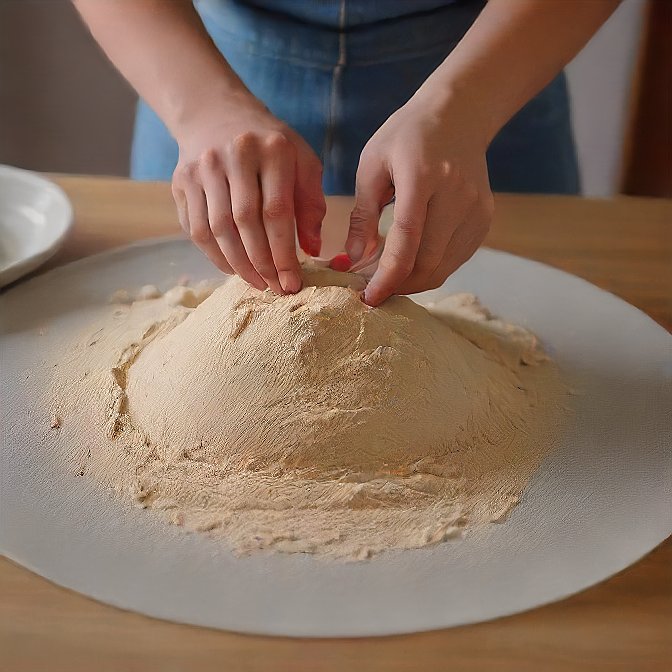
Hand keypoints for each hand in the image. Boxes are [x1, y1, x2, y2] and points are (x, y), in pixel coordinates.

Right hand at [172, 95, 325, 293]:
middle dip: (262, 264)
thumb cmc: (270, 146)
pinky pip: (195, 229)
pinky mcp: (182, 181)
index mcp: (273, 149)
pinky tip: (233, 268)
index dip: (284, 253)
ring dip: (239, 265)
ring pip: (217, 229)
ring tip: (258, 283)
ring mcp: (203, 168)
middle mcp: (234, 155)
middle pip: (245, 223)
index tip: (293, 282)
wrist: (217, 113)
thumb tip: (312, 250)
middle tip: (276, 288)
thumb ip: (311, 204)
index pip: (277, 212)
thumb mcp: (302, 162)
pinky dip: (215, 255)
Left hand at [345, 96, 493, 305]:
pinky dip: (431, 269)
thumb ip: (363, 214)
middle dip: (397, 285)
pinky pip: (455, 259)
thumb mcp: (372, 165)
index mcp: (422, 177)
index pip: (406, 239)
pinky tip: (412, 263)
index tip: (368, 298)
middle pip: (428, 262)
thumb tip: (354, 259)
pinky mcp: (484, 219)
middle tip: (372, 290)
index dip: (387, 276)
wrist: (460, 114)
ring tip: (388, 278)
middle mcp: (456, 195)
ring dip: (413, 282)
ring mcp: (476, 209)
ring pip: (443, 267)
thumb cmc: (407, 135)